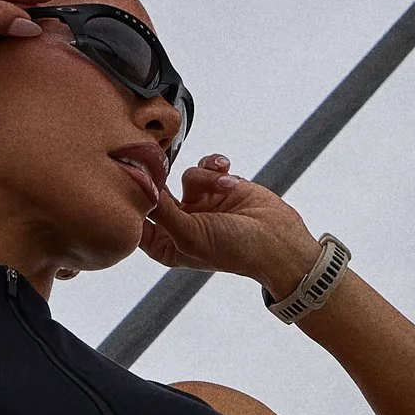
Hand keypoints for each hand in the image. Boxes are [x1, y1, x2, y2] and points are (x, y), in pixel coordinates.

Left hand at [136, 156, 316, 299]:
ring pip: (187, 175)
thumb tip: (139, 187)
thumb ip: (162, 212)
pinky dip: (216, 166)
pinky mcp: (218, 187)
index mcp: (166, 245)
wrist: (280, 241)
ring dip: (208, 177)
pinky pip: (206, 166)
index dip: (135, 200)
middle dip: (168, 179)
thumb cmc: (235, 250)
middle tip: (164, 165)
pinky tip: (227, 168)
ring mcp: (199, 204)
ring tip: (229, 185)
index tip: (135, 179)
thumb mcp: (191, 235)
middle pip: (158, 192)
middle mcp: (179, 223)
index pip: (137, 220)